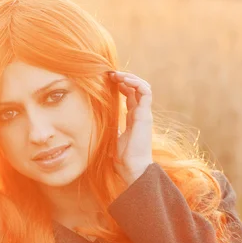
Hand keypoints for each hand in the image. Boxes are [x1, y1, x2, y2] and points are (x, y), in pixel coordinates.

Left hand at [108, 70, 153, 184]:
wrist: (132, 168)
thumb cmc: (121, 159)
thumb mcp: (110, 138)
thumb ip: (108, 128)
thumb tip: (95, 123)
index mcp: (133, 119)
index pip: (130, 96)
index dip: (121, 85)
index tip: (108, 81)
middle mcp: (140, 114)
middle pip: (136, 88)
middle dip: (124, 78)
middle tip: (110, 74)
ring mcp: (144, 113)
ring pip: (142, 87)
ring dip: (130, 78)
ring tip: (117, 75)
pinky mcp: (146, 114)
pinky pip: (145, 91)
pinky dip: (136, 83)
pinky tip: (124, 80)